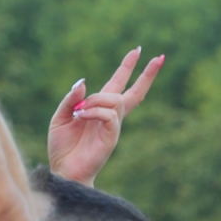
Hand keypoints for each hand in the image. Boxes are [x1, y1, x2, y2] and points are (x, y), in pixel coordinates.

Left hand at [46, 47, 162, 186]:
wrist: (63, 170)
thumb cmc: (62, 147)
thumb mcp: (61, 116)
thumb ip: (71, 99)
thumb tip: (84, 82)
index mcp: (99, 109)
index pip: (118, 84)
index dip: (127, 67)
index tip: (138, 50)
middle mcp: (110, 117)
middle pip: (135, 92)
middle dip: (147, 74)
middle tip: (160, 57)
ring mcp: (113, 127)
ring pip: (115, 100)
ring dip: (96, 99)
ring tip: (80, 111)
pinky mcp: (112, 137)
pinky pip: (109, 115)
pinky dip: (94, 112)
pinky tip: (82, 117)